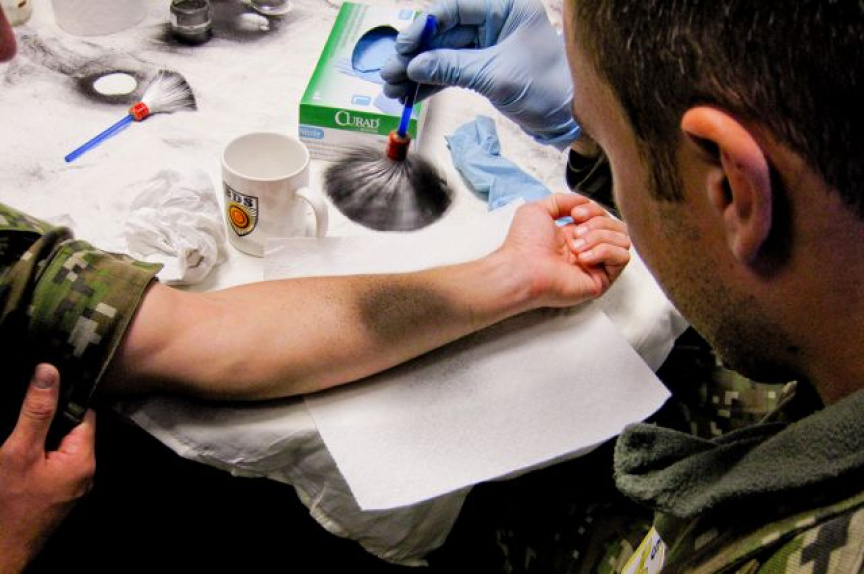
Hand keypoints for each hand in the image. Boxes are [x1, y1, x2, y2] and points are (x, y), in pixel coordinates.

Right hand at [0, 365, 95, 572]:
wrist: (0, 551)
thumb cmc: (9, 503)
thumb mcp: (19, 451)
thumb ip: (37, 412)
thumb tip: (49, 371)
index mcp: (83, 458)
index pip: (85, 414)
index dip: (68, 395)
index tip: (51, 377)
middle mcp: (84, 471)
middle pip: (74, 429)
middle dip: (53, 414)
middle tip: (31, 394)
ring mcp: (70, 485)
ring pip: (61, 446)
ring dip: (44, 433)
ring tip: (25, 415)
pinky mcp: (55, 493)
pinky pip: (52, 462)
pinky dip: (39, 452)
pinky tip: (23, 444)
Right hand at [380, 0, 579, 148]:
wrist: (571, 117)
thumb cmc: (547, 88)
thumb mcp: (496, 76)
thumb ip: (453, 67)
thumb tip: (415, 66)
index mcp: (504, 7)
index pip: (453, 8)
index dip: (424, 28)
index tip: (403, 49)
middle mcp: (494, 21)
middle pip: (443, 32)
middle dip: (415, 55)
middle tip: (389, 74)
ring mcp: (488, 46)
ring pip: (443, 54)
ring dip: (418, 72)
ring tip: (394, 90)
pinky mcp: (485, 69)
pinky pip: (451, 71)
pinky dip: (432, 83)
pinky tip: (411, 95)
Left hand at [497, 193, 630, 308]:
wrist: (522, 267)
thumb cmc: (524, 243)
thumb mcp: (538, 209)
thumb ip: (563, 200)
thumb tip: (585, 201)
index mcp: (575, 235)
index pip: (604, 217)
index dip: (594, 210)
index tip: (575, 214)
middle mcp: (588, 250)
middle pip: (617, 227)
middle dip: (599, 223)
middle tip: (576, 233)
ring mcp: (595, 266)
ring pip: (623, 240)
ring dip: (600, 237)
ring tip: (576, 247)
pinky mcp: (601, 281)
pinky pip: (622, 258)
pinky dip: (605, 251)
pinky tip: (583, 258)